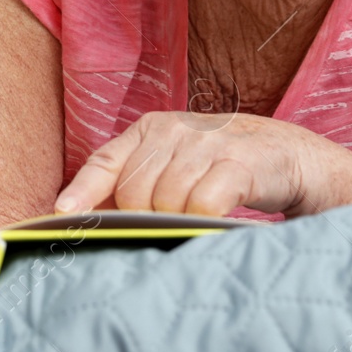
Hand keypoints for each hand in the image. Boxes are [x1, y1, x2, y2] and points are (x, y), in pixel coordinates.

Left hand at [54, 111, 310, 217]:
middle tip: (168, 223)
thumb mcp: (175, 164)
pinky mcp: (237, 162)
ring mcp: (206, 142)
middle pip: (134, 191)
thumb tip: (84, 217)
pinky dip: (203, 220)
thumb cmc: (222, 167)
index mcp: (151, 128)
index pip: (106, 160)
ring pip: (166, 201)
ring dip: (178, 220)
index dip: (82, 190)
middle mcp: (174, 128)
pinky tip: (214, 219)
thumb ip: (135, 182)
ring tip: (197, 217)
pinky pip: (202, 205)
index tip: (63, 215)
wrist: (289, 156)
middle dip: (144, 218)